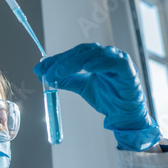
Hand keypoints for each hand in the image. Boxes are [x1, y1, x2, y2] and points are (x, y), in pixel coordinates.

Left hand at [34, 43, 160, 150]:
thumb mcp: (82, 87)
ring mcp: (117, 61)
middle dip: (61, 61)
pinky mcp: (128, 71)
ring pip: (94, 54)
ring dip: (74, 62)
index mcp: (95, 58)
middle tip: (47, 72)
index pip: (72, 54)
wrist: (125, 115)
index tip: (40, 68)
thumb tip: (46, 75)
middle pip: (81, 52)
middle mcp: (106, 55)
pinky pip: (115, 63)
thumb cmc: (109, 98)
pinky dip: (101, 63)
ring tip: (59, 72)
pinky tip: (88, 66)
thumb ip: (66, 80)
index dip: (56, 60)